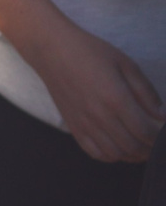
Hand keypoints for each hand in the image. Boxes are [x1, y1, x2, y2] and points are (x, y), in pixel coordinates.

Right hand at [20, 20, 163, 162]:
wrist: (50, 49)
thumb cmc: (89, 51)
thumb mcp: (125, 64)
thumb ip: (146, 92)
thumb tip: (162, 115)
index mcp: (115, 98)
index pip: (145, 132)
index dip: (159, 138)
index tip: (163, 134)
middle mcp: (99, 115)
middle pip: (132, 147)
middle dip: (150, 150)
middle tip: (156, 143)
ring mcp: (83, 123)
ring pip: (114, 154)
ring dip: (132, 155)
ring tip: (141, 148)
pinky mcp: (72, 125)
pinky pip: (93, 152)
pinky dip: (110, 156)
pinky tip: (118, 148)